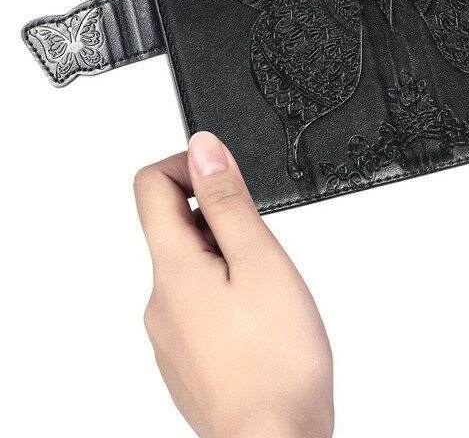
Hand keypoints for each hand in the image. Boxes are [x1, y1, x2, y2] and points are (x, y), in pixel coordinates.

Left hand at [134, 132, 332, 437]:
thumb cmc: (275, 361)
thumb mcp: (260, 260)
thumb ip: (228, 201)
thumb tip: (203, 149)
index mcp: (172, 268)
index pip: (151, 186)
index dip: (190, 164)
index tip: (228, 176)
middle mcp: (160, 300)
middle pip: (174, 225)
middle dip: (220, 217)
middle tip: (264, 245)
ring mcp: (171, 333)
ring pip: (192, 267)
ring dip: (228, 258)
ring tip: (270, 290)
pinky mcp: (188, 357)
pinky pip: (199, 304)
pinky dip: (229, 294)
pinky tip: (262, 321)